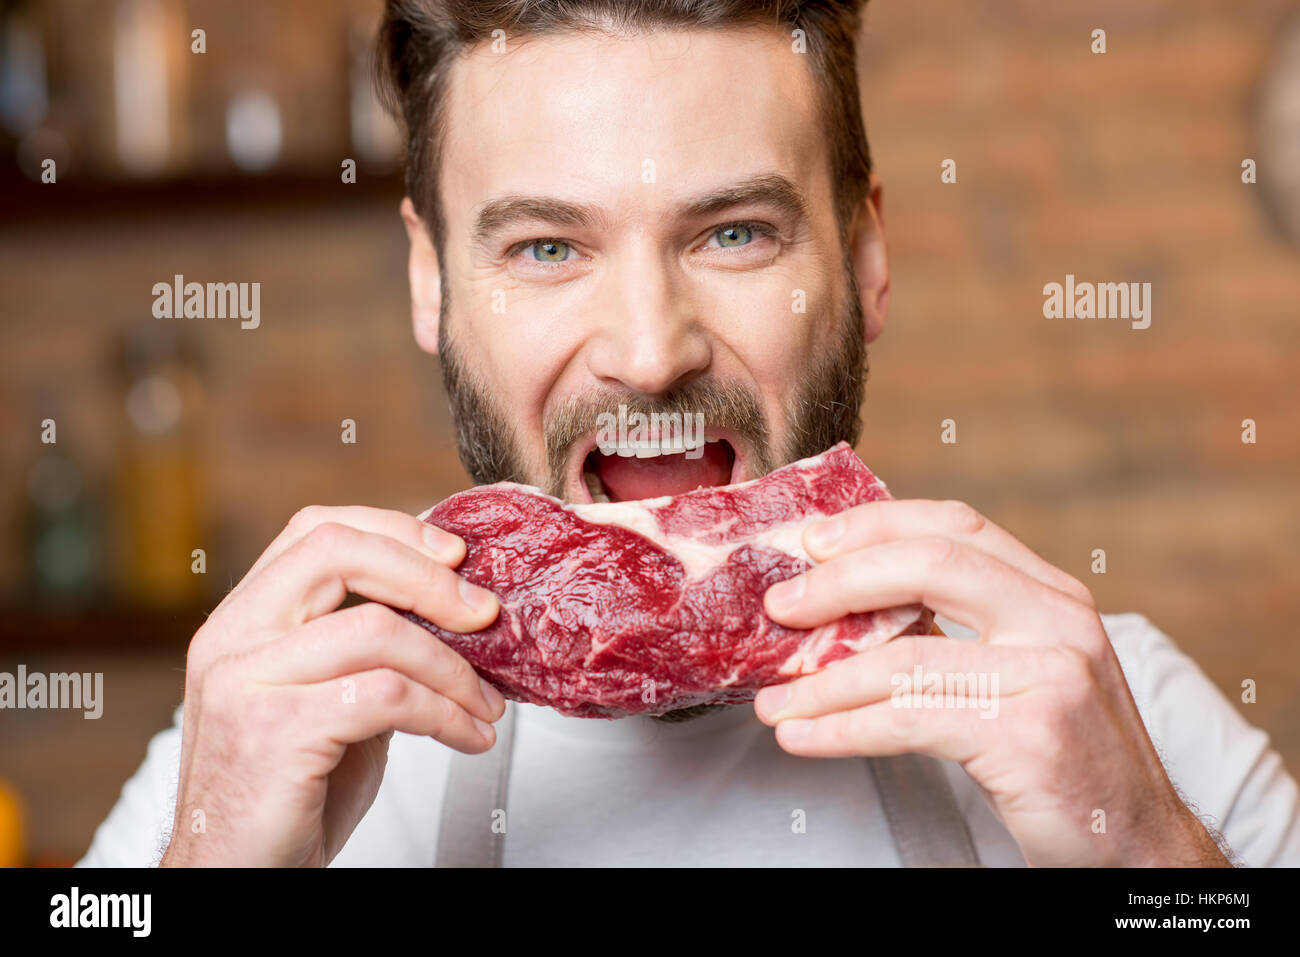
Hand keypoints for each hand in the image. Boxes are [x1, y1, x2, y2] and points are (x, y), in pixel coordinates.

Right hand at [161, 505, 504, 866]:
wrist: (237, 874)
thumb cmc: (287, 792)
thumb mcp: (329, 700)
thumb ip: (368, 651)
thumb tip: (455, 610)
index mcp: (243, 618)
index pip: (317, 531)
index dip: (395, 531)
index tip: (456, 556)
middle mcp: (232, 638)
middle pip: (338, 552)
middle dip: (429, 578)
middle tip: (484, 614)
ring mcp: (245, 681)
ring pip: (377, 630)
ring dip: (454, 669)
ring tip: (485, 705)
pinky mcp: (273, 730)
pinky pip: (387, 697)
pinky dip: (446, 714)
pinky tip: (467, 737)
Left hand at [756, 499, 1228, 866]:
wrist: (1139, 846)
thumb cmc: (1066, 760)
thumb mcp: (1024, 673)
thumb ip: (960, 630)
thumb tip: (846, 612)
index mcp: (1052, 594)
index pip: (955, 526)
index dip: (876, 525)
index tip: (812, 539)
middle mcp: (1059, 620)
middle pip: (929, 566)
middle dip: (838, 582)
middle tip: (780, 605)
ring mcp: (1051, 675)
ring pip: (907, 656)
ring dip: (822, 682)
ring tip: (774, 701)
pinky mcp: (1030, 735)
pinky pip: (909, 720)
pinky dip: (843, 728)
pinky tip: (805, 736)